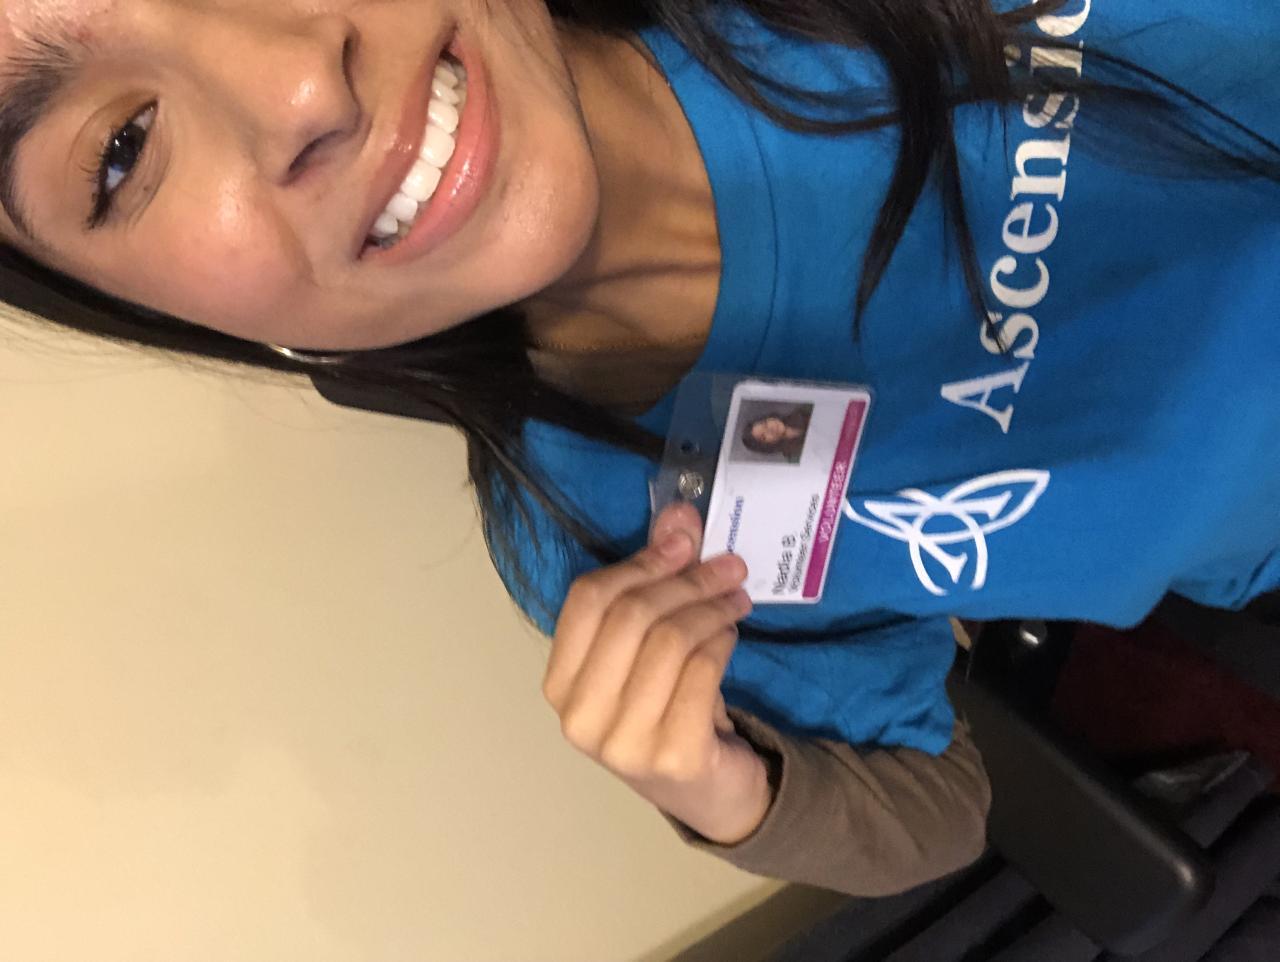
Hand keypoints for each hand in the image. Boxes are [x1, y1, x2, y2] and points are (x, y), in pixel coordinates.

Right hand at [542, 502, 771, 843]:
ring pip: (669, 641)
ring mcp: (623, 742)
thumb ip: (656, 579)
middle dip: (687, 581)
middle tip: (729, 567)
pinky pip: (701, 672)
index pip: (588, 600)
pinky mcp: (673, 756)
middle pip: (631, 616)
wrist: (708, 792)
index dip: (640, 562)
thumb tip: (680, 513)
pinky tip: (731, 636)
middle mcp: (580, 716)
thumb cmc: (668, 709)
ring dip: (711, 609)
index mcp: (560, 684)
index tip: (685, 542)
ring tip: (735, 600)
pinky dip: (722, 643)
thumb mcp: (649, 646)